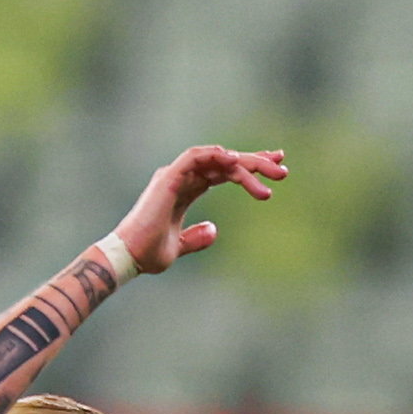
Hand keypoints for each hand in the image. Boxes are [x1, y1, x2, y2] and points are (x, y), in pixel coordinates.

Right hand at [115, 145, 284, 275]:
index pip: (222, 172)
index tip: (276, 168)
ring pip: (216, 158)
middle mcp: (181, 178)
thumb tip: (213, 230)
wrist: (129, 258)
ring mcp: (174, 176)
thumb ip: (196, 238)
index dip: (248, 168)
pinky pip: (195, 157)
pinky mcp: (168, 178)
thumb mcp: (179, 248)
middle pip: (224, 162)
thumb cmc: (148, 254)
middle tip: (283, 168)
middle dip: (255, 162)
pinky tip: (237, 161)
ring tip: (272, 172)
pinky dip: (216, 155)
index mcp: (185, 190)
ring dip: (245, 162)